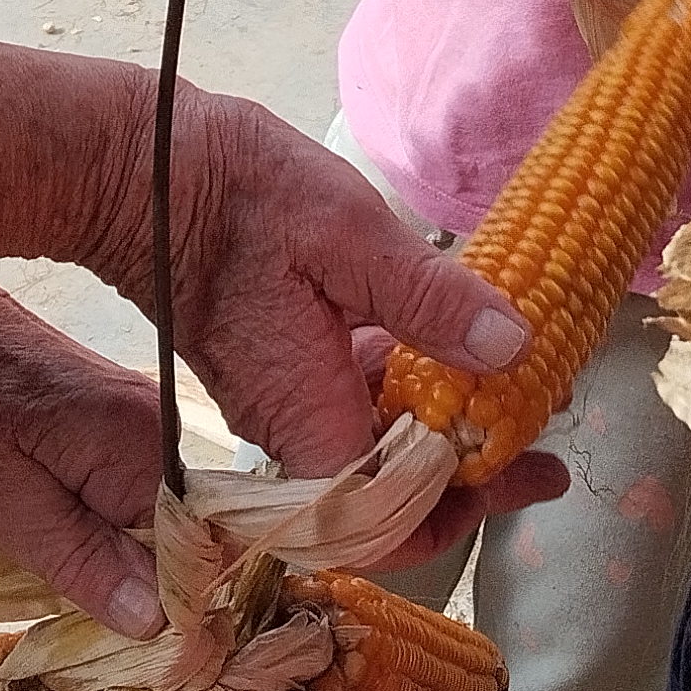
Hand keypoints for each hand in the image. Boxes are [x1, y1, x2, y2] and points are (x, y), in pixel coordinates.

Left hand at [0, 246, 182, 631]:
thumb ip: (85, 563)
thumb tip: (160, 623)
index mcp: (148, 448)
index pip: (212, 554)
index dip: (187, 617)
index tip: (149, 668)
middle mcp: (164, 429)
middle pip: (194, 541)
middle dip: (156, 600)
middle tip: (93, 643)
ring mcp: (140, 422)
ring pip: (161, 525)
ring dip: (124, 573)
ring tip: (72, 609)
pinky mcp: (110, 423)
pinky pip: (132, 500)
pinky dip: (104, 538)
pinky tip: (62, 561)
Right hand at [66, 79, 549, 487]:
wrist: (144, 169)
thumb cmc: (239, 196)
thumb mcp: (350, 234)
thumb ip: (430, 299)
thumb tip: (513, 347)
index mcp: (309, 418)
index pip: (389, 520)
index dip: (467, 510)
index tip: (534, 472)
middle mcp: (291, 429)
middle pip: (391, 494)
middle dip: (473, 471)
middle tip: (546, 433)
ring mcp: (282, 402)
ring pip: (375, 450)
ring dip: (446, 429)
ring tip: (521, 388)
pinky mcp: (279, 369)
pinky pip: (352, 407)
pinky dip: (410, 393)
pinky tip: (453, 348)